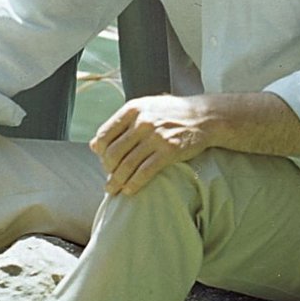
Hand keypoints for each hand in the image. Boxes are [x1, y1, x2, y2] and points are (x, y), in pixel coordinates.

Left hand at [91, 95, 211, 195]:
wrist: (206, 116)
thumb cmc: (173, 113)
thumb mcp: (145, 109)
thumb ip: (120, 125)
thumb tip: (93, 145)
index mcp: (134, 109)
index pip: (104, 135)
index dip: (100, 152)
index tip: (104, 161)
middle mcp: (143, 121)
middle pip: (113, 153)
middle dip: (108, 170)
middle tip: (109, 179)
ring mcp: (156, 136)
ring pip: (126, 166)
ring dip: (116, 182)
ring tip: (113, 190)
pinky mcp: (169, 151)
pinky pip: (144, 173)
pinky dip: (134, 184)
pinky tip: (130, 191)